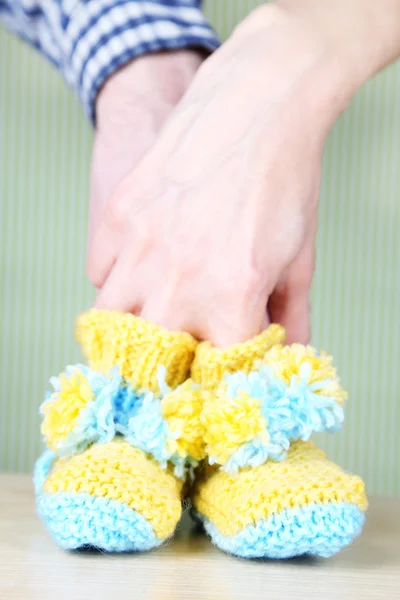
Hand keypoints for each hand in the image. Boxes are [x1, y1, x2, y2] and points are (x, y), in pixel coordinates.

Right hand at [88, 2, 397, 346]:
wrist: (255, 104)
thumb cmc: (284, 180)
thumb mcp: (299, 257)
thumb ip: (293, 317)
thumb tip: (286, 352)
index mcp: (233, 297)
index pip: (215, 374)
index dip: (220, 378)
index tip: (220, 371)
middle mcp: (179, 281)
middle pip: (154, 363)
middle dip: (168, 368)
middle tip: (182, 355)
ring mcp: (140, 249)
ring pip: (111, 324)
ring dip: (129, 332)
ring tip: (151, 322)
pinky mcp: (117, 219)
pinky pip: (100, 274)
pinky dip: (116, 284)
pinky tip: (141, 273)